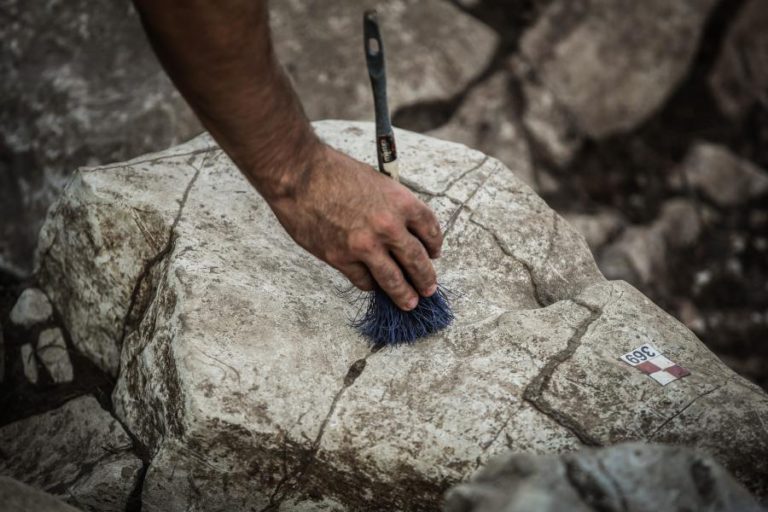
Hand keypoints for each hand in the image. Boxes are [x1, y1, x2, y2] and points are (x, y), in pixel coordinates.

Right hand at [264, 143, 442, 310]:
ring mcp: (365, 246)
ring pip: (393, 280)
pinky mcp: (341, 259)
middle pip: (417, 261)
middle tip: (429, 288)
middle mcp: (388, 227)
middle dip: (425, 278)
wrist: (300, 175)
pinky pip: (364, 280)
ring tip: (409, 302)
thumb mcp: (377, 182)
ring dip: (404, 294)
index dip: (435, 246)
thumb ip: (392, 208)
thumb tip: (403, 232)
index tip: (434, 254)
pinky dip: (371, 284)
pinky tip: (373, 285)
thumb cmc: (335, 172)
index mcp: (401, 203)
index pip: (430, 231)